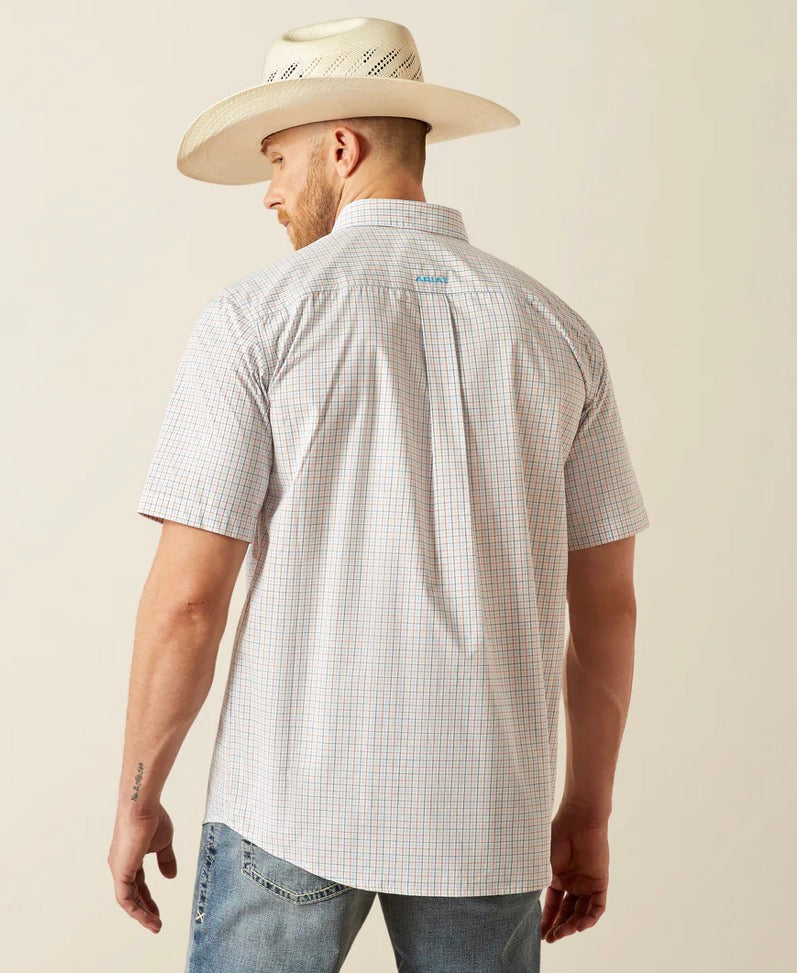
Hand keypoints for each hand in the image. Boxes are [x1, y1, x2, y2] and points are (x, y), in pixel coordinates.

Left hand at [107, 801, 176, 933]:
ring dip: (141, 914)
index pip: (138, 884)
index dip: (148, 898)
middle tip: (157, 923)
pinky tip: (147, 917)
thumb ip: (165, 860)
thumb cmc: (152, 818)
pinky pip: (125, 899)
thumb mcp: (163, 843)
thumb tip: (170, 877)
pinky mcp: (120, 872)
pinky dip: (136, 910)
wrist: (142, 807)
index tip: (158, 911)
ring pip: (128, 900)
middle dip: (145, 910)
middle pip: (133, 894)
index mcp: (130, 857)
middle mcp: (121, 865)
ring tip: (155, 926)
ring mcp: (119, 869)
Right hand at [540, 800, 608, 943]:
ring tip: (561, 934)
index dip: (546, 920)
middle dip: (558, 927)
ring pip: (581, 913)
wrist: (577, 822)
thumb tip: (520, 905)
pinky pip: (597, 908)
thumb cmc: (555, 838)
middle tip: (550, 939)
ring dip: (571, 926)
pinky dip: (589, 919)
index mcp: (556, 877)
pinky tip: (578, 926)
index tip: (538, 935)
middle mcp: (572, 882)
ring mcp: (586, 883)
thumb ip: (533, 883)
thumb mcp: (539, 864)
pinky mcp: (600, 883)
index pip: (552, 905)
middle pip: (566, 912)